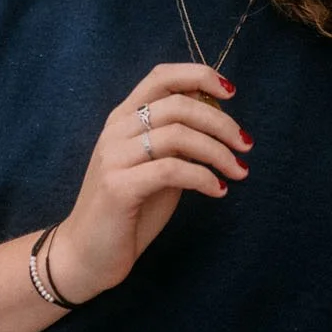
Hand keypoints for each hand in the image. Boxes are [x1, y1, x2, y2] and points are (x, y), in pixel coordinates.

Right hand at [47, 63, 251, 303]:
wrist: (86, 255)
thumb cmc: (129, 211)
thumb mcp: (157, 167)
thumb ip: (178, 141)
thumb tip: (217, 118)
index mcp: (124, 119)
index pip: (161, 77)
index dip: (199, 76)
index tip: (231, 92)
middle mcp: (116, 131)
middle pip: (178, 105)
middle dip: (221, 122)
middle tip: (245, 144)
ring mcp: (114, 158)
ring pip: (178, 134)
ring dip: (218, 151)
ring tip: (239, 171)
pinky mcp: (118, 187)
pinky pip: (171, 169)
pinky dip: (203, 177)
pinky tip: (219, 191)